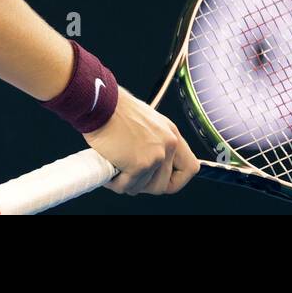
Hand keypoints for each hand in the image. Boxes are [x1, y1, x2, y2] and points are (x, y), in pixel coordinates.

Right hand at [82, 89, 199, 195]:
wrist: (101, 104)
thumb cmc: (115, 110)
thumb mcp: (145, 122)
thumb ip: (154, 142)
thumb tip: (150, 164)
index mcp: (171, 133)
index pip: (189, 167)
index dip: (176, 179)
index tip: (161, 181)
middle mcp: (168, 144)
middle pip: (165, 184)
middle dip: (145, 184)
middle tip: (129, 175)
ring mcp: (156, 156)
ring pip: (146, 188)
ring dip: (129, 183)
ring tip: (116, 170)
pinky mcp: (140, 165)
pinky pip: (128, 186)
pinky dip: (115, 182)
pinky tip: (109, 169)